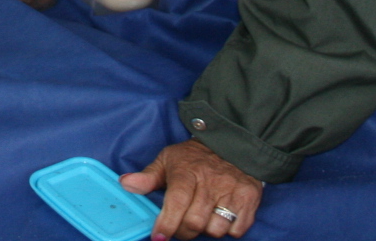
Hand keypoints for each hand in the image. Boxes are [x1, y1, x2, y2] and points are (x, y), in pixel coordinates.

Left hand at [120, 139, 261, 238]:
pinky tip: (220, 216)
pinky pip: (237, 230)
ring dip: (206, 230)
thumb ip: (148, 176)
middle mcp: (211, 182)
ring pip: (216, 229)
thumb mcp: (168, 159)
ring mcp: (232, 191)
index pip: (177, 202)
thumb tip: (126, 184)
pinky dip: (228, 230)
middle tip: (179, 227)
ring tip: (202, 217)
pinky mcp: (249, 199)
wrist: (233, 144)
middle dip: (183, 232)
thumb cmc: (195, 157)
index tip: (159, 236)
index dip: (167, 224)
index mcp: (188, 171)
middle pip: (194, 222)